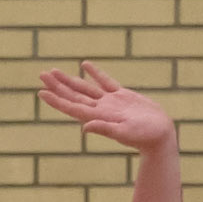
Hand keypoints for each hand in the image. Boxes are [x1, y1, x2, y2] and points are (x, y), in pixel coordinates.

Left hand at [38, 63, 175, 152]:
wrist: (161, 135)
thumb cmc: (145, 136)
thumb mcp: (125, 133)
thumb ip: (106, 129)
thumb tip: (84, 127)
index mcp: (98, 117)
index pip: (72, 107)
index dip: (56, 100)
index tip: (41, 92)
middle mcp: (100, 109)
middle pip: (73, 95)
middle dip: (57, 86)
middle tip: (41, 74)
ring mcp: (110, 102)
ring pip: (85, 88)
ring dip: (69, 80)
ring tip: (54, 71)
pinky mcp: (122, 96)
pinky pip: (105, 81)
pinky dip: (94, 73)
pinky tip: (85, 65)